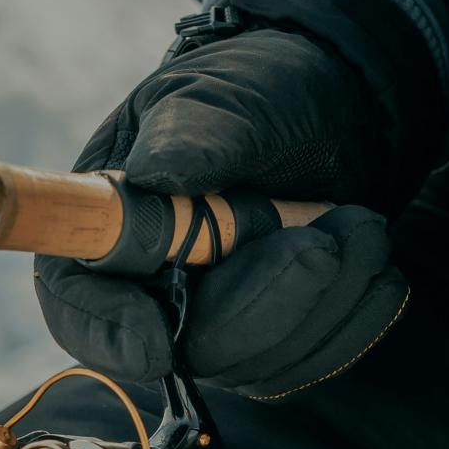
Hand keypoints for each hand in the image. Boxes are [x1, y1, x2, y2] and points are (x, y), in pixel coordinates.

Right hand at [34, 26, 408, 399]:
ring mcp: (215, 317)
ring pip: (256, 360)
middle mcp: (152, 282)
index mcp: (108, 220)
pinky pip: (311, 359)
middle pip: (181, 343)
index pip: (76, 297)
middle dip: (261, 303)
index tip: (153, 339)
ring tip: (360, 225)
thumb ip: (194, 133)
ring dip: (323, 298)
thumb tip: (158, 175)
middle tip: (321, 244)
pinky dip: (353, 312)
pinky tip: (372, 260)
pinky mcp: (275, 335)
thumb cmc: (261, 89)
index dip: (105, 328)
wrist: (337, 102)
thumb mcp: (225, 94)